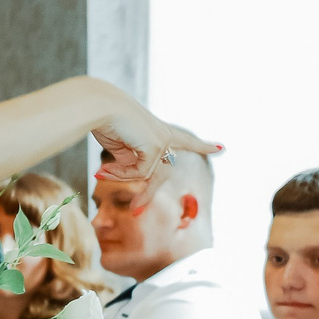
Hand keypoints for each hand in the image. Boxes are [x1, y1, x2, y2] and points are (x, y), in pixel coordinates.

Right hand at [82, 79, 215, 182]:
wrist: (97, 106)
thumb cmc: (105, 122)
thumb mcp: (121, 146)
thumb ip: (133, 160)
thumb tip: (140, 176)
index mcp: (157, 129)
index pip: (185, 140)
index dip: (202, 146)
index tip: (221, 148)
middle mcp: (164, 134)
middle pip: (162, 172)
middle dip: (147, 194)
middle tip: (135, 212)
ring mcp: (163, 140)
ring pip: (148, 175)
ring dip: (121, 177)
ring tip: (99, 172)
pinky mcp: (157, 145)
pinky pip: (141, 173)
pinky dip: (121, 174)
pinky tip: (104, 169)